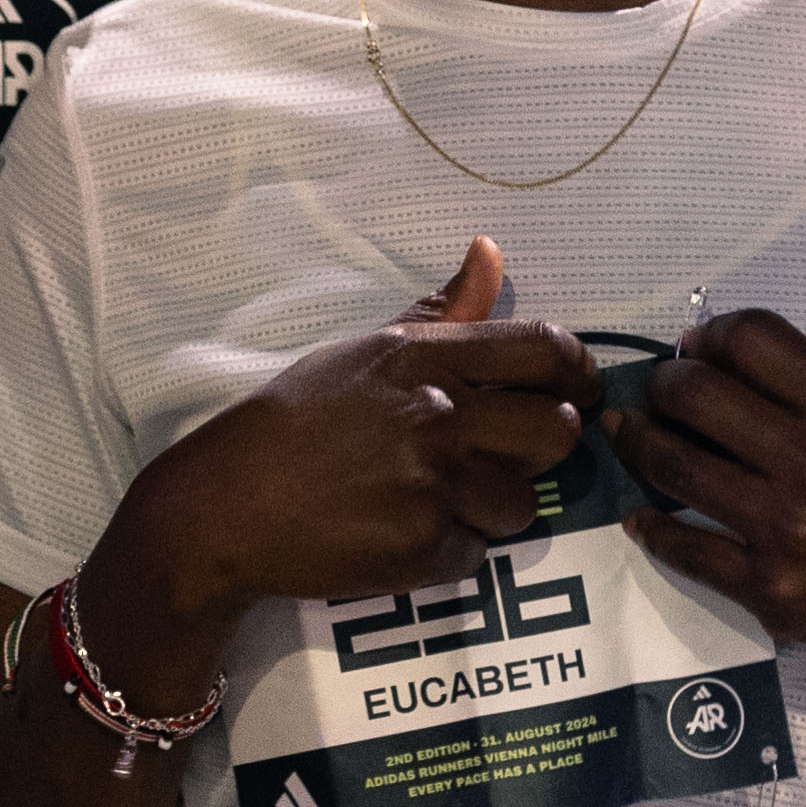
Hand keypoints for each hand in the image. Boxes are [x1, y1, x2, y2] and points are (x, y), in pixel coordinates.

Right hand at [125, 238, 584, 634]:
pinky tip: (405, 533)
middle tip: (511, 454)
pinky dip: (450, 551)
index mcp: (424, 358)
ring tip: (442, 500)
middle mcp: (438, 415)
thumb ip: (441, 313)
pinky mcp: (424, 548)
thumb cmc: (294, 421)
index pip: (543, 348)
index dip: (577, 372)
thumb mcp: (364, 353)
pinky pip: (477, 553)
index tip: (577, 391)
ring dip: (493, 507)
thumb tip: (490, 253)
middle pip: (557, 432)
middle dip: (545, 448)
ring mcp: (434, 485)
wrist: (227, 505)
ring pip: (524, 503)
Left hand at [623, 306, 805, 688]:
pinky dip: (649, 527)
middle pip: (696, 392)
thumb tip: (716, 362)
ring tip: (628, 433)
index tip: (698, 347)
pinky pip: (682, 548)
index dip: (711, 332)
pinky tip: (641, 515)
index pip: (752, 338)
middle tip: (660, 392)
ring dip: (637, 441)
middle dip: (664, 383)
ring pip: (673, 463)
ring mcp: (785, 528)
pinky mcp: (768, 588)